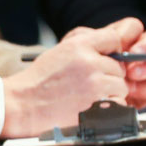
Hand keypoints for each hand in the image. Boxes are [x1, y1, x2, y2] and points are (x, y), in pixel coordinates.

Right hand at [0, 18, 145, 139]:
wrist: (24, 104)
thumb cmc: (39, 81)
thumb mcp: (59, 52)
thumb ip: (84, 46)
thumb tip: (109, 47)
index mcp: (79, 45)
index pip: (113, 38)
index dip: (113, 50)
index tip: (108, 58)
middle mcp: (90, 62)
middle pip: (118, 66)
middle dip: (108, 75)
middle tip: (90, 83)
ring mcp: (95, 84)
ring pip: (120, 85)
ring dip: (110, 92)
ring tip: (90, 95)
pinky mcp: (98, 104)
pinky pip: (118, 103)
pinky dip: (109, 106)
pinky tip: (92, 105)